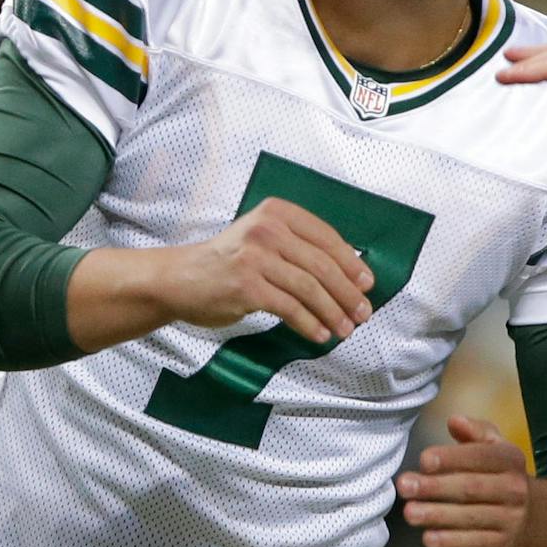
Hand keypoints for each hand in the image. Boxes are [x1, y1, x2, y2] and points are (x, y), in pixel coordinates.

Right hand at [172, 197, 373, 341]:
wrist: (180, 278)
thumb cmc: (228, 261)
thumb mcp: (263, 238)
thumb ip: (299, 247)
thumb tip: (348, 274)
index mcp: (277, 213)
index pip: (326, 237)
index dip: (351, 263)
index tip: (367, 284)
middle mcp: (267, 229)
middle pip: (322, 265)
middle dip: (347, 293)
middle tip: (362, 313)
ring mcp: (255, 257)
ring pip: (309, 288)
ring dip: (333, 312)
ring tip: (345, 329)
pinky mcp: (246, 286)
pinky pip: (289, 307)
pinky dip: (309, 323)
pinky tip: (320, 334)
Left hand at [396, 415, 532, 546]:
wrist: (532, 520)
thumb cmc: (499, 477)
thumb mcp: (494, 449)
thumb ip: (474, 432)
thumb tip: (454, 420)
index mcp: (510, 459)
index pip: (481, 456)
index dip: (452, 458)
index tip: (424, 460)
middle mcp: (514, 489)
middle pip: (471, 488)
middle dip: (435, 487)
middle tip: (405, 486)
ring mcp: (510, 519)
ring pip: (470, 517)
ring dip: (437, 515)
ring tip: (410, 512)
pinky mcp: (502, 545)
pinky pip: (474, 543)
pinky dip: (450, 542)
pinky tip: (429, 538)